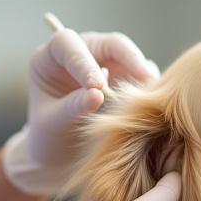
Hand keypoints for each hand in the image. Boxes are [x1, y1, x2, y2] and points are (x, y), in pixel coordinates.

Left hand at [3, 30, 159, 194]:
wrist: (60, 156)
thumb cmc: (49, 138)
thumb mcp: (53, 124)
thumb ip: (73, 107)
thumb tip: (99, 95)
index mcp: (50, 58)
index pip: (68, 44)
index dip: (84, 62)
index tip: (97, 87)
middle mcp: (80, 54)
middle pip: (110, 43)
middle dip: (130, 59)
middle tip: (147, 79)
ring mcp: (105, 65)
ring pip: (131, 59)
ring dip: (143, 76)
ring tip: (149, 99)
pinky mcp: (123, 79)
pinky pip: (142, 76)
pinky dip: (149, 88)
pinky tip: (151, 105)